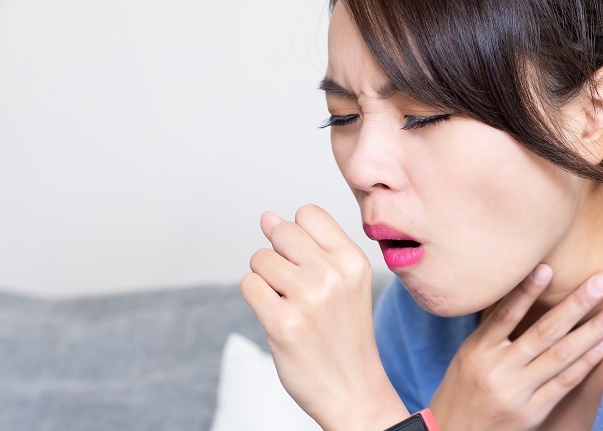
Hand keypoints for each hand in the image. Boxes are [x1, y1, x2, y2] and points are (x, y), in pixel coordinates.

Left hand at [239, 205, 408, 430]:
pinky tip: (277, 316)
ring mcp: (307, 298)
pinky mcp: (282, 323)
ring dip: (265, 280)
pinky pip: (249, 285)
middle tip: (295, 287)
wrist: (353, 390)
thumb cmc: (345, 334)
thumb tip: (267, 217)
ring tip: (288, 304)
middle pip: (280, 231)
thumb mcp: (346, 282)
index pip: (307, 213)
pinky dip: (256, 299)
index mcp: (353, 260)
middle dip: (278, 255)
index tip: (305, 260)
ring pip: (260, 259)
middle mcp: (332, 274)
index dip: (297, 233)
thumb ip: (311, 246)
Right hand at [429, 265, 602, 430]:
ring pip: (561, 356)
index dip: (527, 291)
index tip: (547, 267)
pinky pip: (564, 383)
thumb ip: (494, 330)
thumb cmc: (464, 389)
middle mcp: (498, 369)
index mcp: (478, 350)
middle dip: (577, 304)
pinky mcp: (532, 413)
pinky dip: (586, 362)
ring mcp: (517, 393)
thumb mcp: (469, 355)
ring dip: (593, 330)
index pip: (505, 314)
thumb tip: (523, 292)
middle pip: (543, 331)